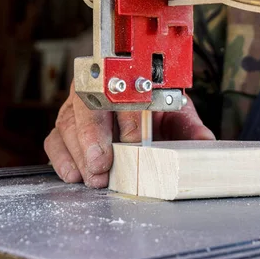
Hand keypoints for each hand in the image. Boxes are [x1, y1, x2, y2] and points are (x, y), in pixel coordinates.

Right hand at [44, 80, 215, 187]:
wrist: (142, 112)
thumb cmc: (157, 112)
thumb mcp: (177, 115)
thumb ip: (190, 128)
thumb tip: (204, 142)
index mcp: (127, 82)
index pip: (122, 94)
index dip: (127, 118)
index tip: (135, 141)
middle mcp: (98, 91)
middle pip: (86, 108)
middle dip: (93, 138)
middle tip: (102, 164)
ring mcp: (79, 109)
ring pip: (68, 124)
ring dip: (79, 153)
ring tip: (92, 176)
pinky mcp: (66, 128)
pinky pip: (55, 140)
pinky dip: (62, 158)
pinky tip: (74, 174)